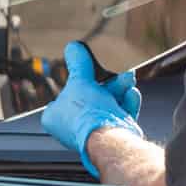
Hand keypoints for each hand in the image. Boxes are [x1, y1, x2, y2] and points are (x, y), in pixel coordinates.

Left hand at [41, 42, 142, 177]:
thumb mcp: (80, 80)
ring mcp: (91, 132)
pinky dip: (126, 104)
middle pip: (91, 97)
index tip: (89, 75)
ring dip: (120, 90)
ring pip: (107, 104)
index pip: (64, 95)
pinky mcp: (110, 135)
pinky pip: (117, 115)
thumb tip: (73, 47)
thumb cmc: (87, 113)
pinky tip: (131, 94)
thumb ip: (78, 64)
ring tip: (128, 81)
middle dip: (108, 84)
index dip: (78, 83)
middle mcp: (70, 128)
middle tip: (117, 75)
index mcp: (53, 118)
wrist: (109, 137)